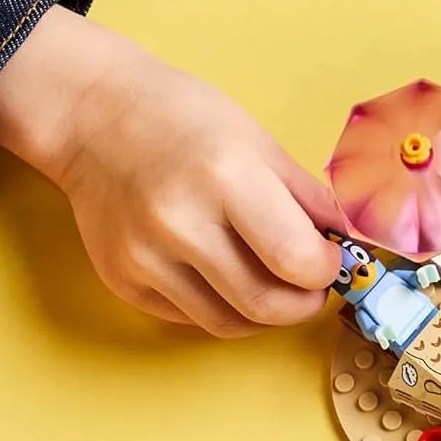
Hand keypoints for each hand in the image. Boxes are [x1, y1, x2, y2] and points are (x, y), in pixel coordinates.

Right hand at [0, 8, 344, 335]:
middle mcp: (181, 224)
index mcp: (226, 177)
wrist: (91, 117)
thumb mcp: (256, 140)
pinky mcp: (122, 281)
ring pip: (229, 323)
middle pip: (265, 305)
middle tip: (309, 284)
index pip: (296, 260)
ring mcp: (146, 258)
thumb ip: (307, 197)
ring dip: (264, 313)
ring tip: (270, 281)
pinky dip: (219, 305)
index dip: (326, 269)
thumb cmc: (180, 117)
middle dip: (302, 303)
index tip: (329, 258)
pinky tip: (221, 273)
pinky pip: (189, 317)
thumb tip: (349, 242)